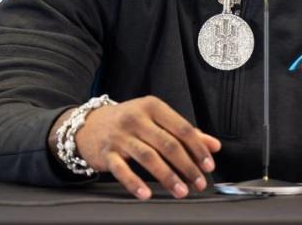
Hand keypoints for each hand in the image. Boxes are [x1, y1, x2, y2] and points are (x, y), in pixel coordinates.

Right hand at [53, 96, 220, 199]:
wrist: (88, 125)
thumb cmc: (129, 122)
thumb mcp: (156, 120)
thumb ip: (185, 132)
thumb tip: (214, 146)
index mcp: (153, 107)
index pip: (182, 128)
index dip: (198, 148)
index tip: (209, 165)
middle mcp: (136, 119)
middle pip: (168, 144)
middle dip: (187, 166)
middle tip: (199, 182)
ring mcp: (120, 136)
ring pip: (148, 157)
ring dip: (168, 177)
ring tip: (181, 191)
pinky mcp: (107, 153)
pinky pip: (122, 170)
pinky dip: (135, 183)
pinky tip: (146, 194)